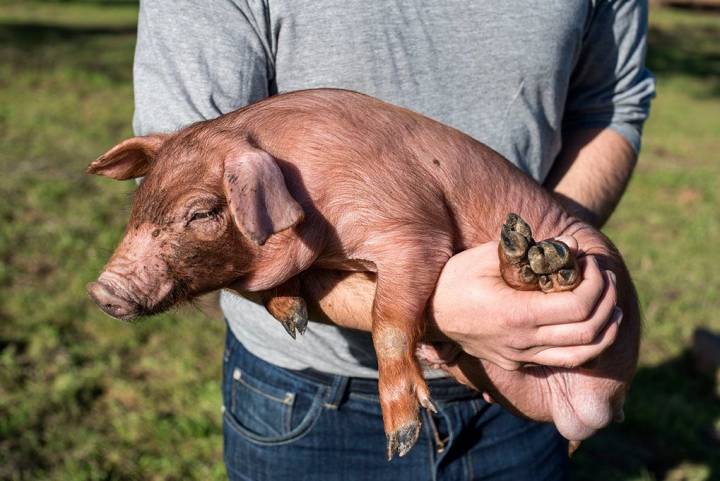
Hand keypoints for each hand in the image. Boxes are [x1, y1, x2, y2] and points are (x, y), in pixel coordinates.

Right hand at [425, 236, 621, 370]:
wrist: (427, 314)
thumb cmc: (454, 279)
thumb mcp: (486, 255)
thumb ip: (530, 249)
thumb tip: (571, 245)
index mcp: (514, 314)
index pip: (577, 307)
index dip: (596, 284)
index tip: (592, 263)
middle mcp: (521, 342)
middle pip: (588, 333)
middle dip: (607, 302)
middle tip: (606, 278)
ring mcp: (520, 355)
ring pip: (581, 355)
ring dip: (605, 330)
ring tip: (610, 304)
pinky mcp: (518, 361)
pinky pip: (563, 360)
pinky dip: (587, 344)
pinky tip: (592, 323)